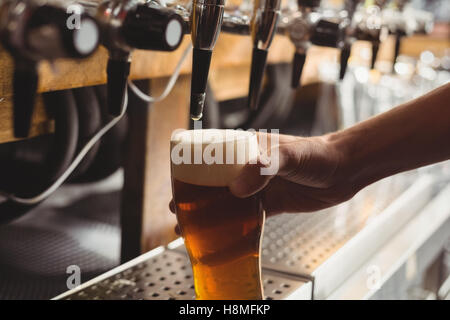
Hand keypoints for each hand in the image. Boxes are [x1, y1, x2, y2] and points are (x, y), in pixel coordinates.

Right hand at [169, 132, 356, 219]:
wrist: (344, 170)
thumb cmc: (319, 153)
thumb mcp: (291, 154)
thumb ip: (266, 165)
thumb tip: (238, 186)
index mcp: (249, 148)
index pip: (212, 155)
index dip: (192, 168)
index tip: (177, 182)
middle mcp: (251, 167)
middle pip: (215, 181)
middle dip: (195, 194)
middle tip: (178, 210)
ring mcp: (260, 186)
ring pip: (228, 200)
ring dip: (211, 211)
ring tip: (193, 225)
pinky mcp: (271, 202)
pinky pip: (248, 215)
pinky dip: (234, 224)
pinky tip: (223, 233)